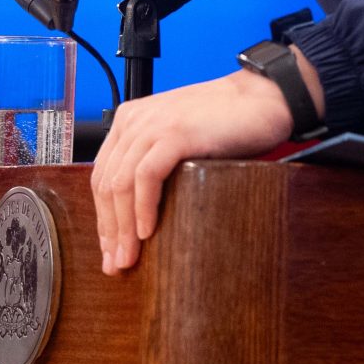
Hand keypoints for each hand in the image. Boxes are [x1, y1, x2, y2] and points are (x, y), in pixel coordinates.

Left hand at [91, 64, 313, 272]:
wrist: (261, 99)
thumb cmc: (225, 123)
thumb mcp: (178, 138)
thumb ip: (154, 159)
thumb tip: (139, 213)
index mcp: (129, 121)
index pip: (102, 176)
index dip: (103, 218)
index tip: (109, 248)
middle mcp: (134, 120)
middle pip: (106, 184)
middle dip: (109, 230)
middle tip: (116, 264)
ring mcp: (153, 125)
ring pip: (122, 184)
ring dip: (123, 227)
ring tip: (128, 257)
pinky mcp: (175, 133)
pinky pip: (147, 176)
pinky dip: (143, 207)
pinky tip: (147, 231)